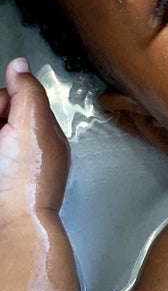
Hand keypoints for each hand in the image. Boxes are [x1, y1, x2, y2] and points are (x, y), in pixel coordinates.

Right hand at [0, 58, 69, 217]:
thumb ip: (27, 93)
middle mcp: (22, 147)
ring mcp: (7, 161)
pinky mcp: (1, 176)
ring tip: (1, 156)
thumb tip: (19, 64)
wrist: (12, 225)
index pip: (14, 98)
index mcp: (41, 132)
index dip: (2, 102)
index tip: (1, 118)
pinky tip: (0, 160)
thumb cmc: (26, 180)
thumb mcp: (32, 126)